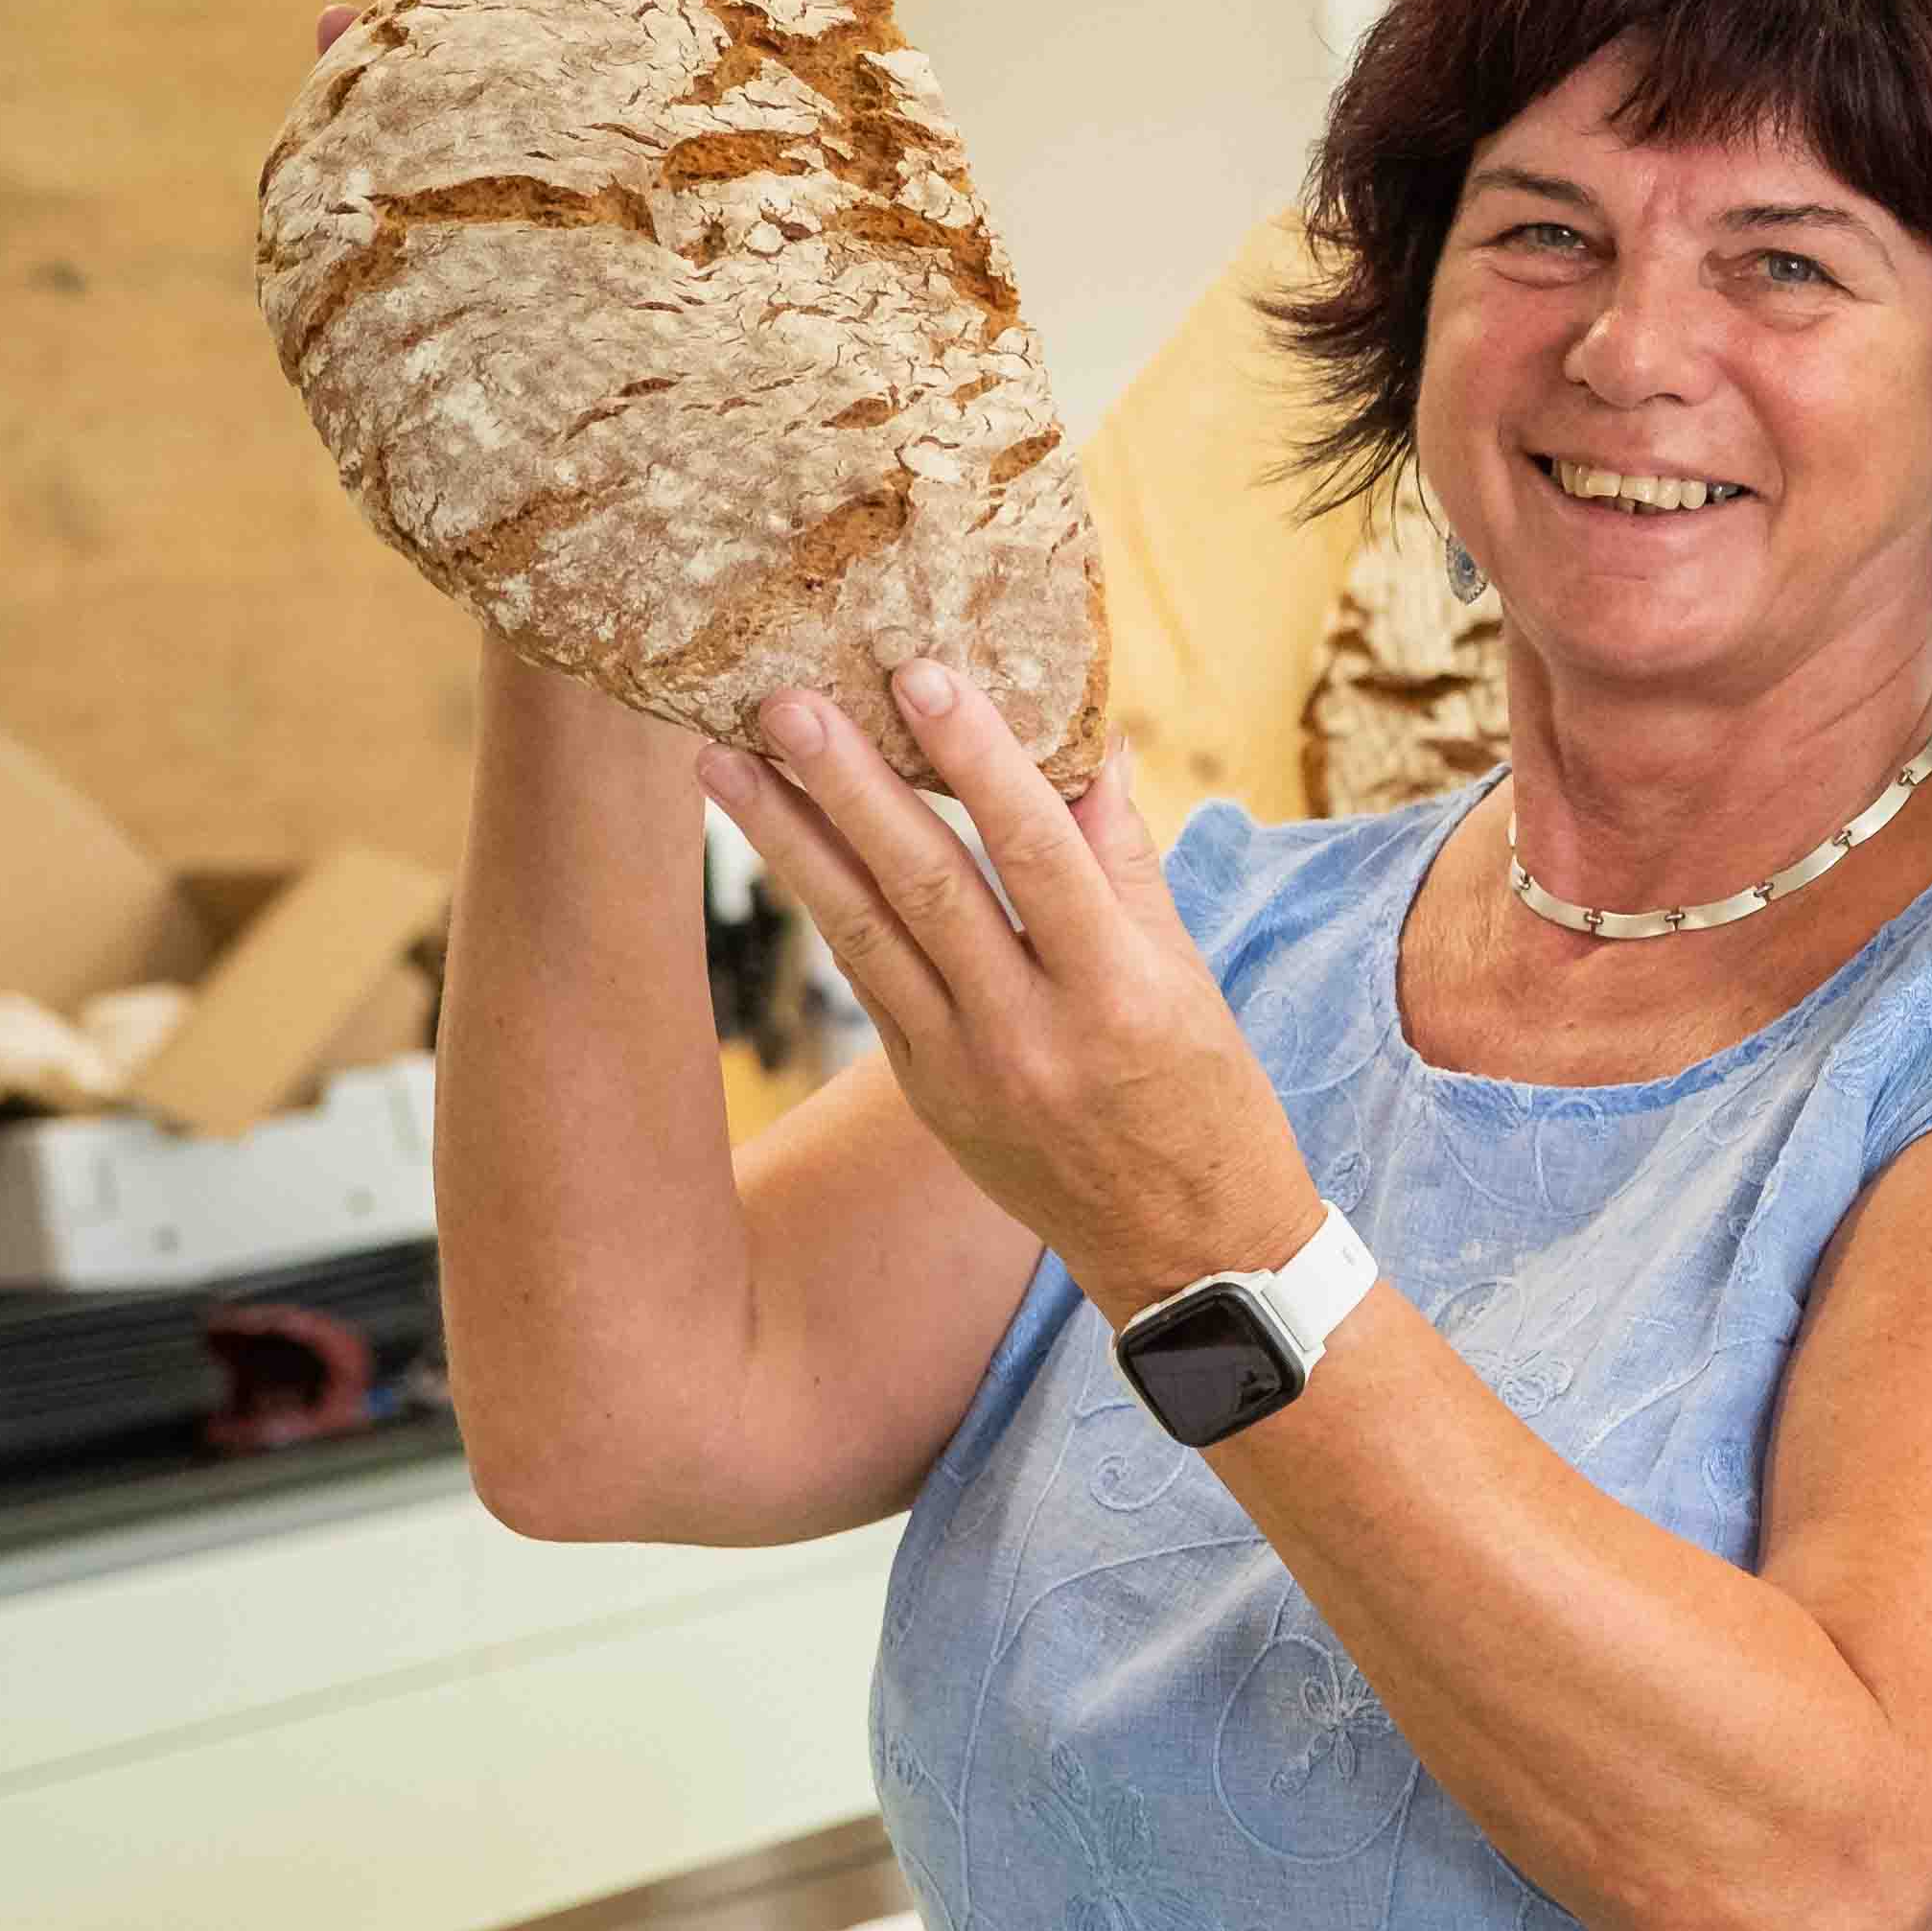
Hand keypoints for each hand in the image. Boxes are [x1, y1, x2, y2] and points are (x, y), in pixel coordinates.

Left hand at [696, 665, 1320, 1318]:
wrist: (1187, 1254)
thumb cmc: (1208, 1105)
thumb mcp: (1190, 982)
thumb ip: (1126, 869)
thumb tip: (1088, 751)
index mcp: (1119, 992)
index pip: (1035, 852)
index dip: (976, 759)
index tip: (919, 676)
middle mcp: (1032, 1033)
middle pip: (925, 888)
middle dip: (846, 787)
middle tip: (781, 704)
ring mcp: (965, 1072)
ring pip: (865, 935)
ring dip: (789, 843)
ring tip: (723, 766)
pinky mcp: (926, 1094)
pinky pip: (871, 982)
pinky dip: (827, 905)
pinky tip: (784, 845)